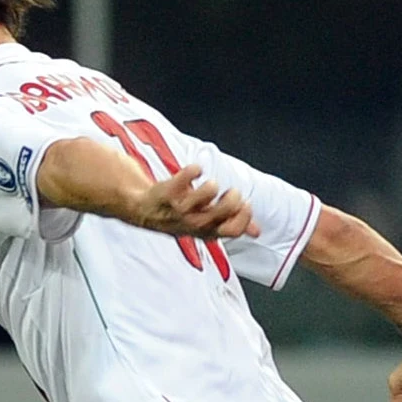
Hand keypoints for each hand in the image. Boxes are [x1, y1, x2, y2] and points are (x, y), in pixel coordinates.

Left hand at [125, 165, 253, 239]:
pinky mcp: (168, 192)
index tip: (245, 203)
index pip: (233, 230)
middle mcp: (194, 223)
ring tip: (209, 183)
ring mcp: (180, 208)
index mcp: (207, 231)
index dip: (244, 215)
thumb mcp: (206, 224)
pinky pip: (186, 176)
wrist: (144, 210)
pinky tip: (195, 170)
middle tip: (229, 191)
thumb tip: (257, 231)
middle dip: (233, 198)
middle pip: (223, 211)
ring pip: (206, 194)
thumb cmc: (180, 216)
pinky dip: (194, 169)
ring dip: (212, 185)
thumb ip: (231, 224)